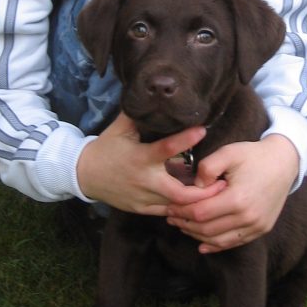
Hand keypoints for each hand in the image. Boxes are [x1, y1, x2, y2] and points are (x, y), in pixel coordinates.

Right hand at [76, 111, 225, 214]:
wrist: (84, 175)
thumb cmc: (106, 147)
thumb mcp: (120, 128)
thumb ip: (138, 113)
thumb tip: (152, 92)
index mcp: (140, 157)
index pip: (166, 148)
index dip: (186, 139)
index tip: (203, 129)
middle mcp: (144, 180)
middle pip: (179, 193)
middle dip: (202, 192)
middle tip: (223, 183)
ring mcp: (143, 197)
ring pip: (175, 207)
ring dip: (195, 202)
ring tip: (216, 195)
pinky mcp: (141, 208)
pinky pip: (166, 214)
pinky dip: (181, 210)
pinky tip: (196, 205)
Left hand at [165, 134, 298, 252]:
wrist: (284, 162)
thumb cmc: (253, 155)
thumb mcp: (228, 152)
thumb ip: (206, 168)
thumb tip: (194, 188)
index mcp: (238, 198)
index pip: (201, 213)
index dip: (182, 212)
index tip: (169, 207)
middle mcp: (248, 217)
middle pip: (207, 229)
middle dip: (186, 224)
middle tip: (171, 218)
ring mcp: (257, 226)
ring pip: (219, 240)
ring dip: (198, 236)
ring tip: (183, 227)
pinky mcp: (262, 229)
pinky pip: (235, 243)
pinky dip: (217, 245)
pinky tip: (203, 244)